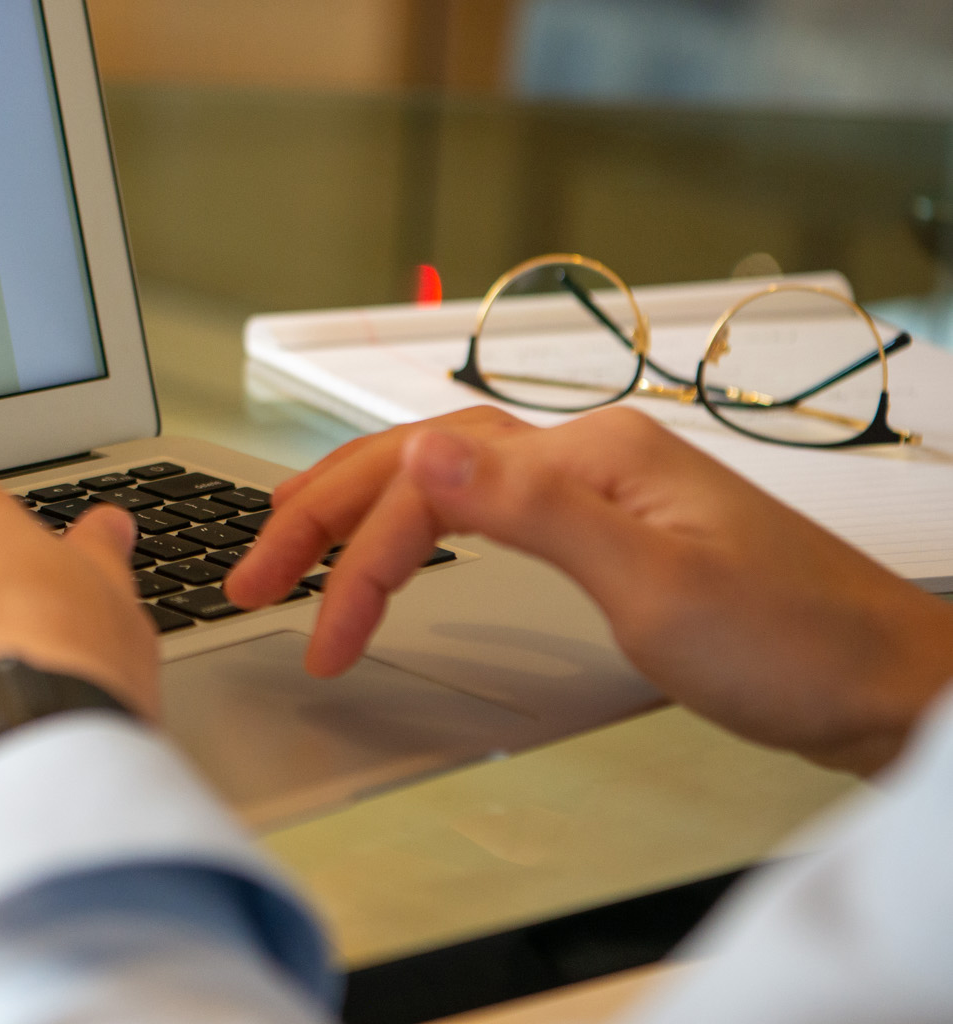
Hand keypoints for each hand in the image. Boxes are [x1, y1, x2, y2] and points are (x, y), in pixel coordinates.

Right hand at [224, 405, 952, 774]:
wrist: (889, 689)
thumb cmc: (791, 647)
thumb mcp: (650, 583)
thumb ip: (528, 510)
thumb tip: (419, 446)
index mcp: (588, 457)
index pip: (428, 485)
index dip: (355, 558)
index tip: (319, 636)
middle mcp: (586, 457)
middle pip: (419, 460)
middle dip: (321, 511)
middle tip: (248, 570)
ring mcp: (600, 491)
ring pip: (446, 478)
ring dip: (360, 511)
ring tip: (292, 549)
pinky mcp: (612, 533)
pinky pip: (483, 509)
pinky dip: (419, 527)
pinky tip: (405, 548)